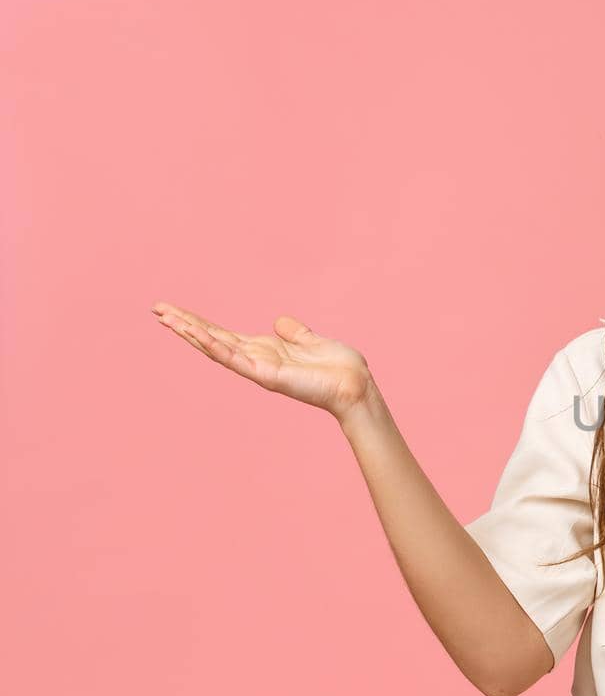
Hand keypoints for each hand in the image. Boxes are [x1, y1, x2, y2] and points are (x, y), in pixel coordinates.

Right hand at [151, 301, 374, 419]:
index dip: (198, 322)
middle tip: (156, 309)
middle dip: (184, 324)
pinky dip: (216, 346)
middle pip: (211, 339)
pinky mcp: (267, 376)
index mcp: (264, 350)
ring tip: (166, 318)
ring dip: (191, 333)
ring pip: (216, 348)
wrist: (356, 386)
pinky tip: (197, 334)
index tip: (173, 309)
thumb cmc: (339, 368)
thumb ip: (295, 333)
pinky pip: (236, 359)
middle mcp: (256, 359)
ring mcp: (258, 368)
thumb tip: (280, 321)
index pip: (222, 334)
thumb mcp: (312, 342)